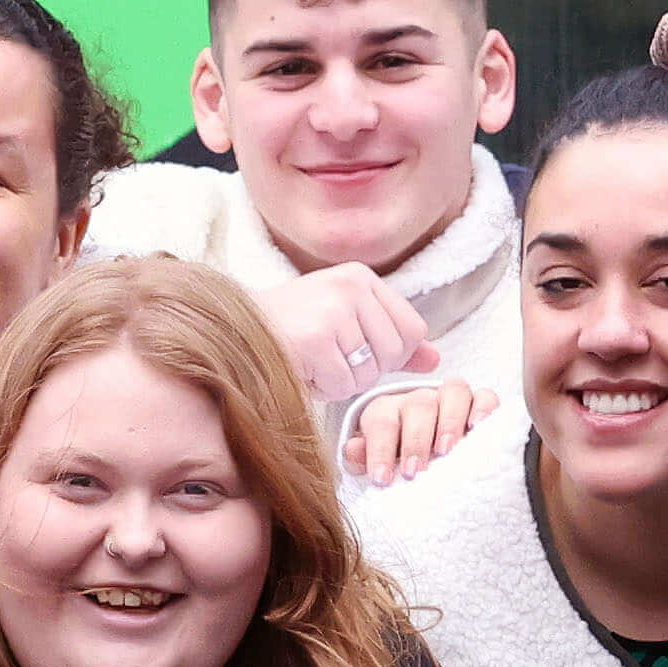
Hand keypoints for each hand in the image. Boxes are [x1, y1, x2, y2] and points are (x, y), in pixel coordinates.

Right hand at [259, 263, 435, 408]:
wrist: (232, 331)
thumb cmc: (291, 330)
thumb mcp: (347, 322)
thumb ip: (393, 339)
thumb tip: (436, 360)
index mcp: (361, 277)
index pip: (412, 330)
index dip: (391, 354)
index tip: (357, 350)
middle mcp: (351, 286)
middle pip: (394, 353)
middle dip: (365, 370)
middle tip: (329, 358)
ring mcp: (333, 310)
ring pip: (369, 373)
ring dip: (341, 382)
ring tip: (313, 361)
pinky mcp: (316, 338)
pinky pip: (343, 384)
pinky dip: (323, 389)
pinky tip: (302, 368)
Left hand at [344, 378, 492, 484]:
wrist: (425, 453)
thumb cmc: (400, 460)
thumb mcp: (377, 462)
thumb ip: (364, 457)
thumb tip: (353, 450)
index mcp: (389, 412)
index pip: (382, 422)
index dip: (380, 450)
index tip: (382, 479)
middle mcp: (420, 400)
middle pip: (418, 405)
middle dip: (415, 441)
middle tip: (414, 472)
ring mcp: (450, 399)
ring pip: (454, 392)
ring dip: (449, 422)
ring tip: (446, 451)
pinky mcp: (479, 403)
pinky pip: (485, 396)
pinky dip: (484, 408)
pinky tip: (479, 427)